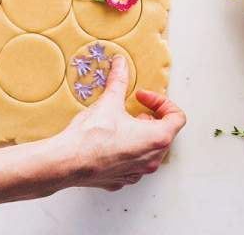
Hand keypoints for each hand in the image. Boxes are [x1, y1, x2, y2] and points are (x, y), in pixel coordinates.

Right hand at [51, 56, 185, 190]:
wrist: (66, 162)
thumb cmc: (91, 136)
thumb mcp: (110, 101)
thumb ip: (119, 80)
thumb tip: (121, 64)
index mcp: (157, 138)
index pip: (177, 118)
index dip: (162, 103)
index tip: (143, 98)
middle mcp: (152, 159)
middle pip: (165, 134)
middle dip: (152, 118)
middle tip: (135, 110)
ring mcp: (137, 173)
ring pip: (151, 151)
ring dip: (142, 135)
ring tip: (124, 125)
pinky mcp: (122, 180)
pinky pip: (134, 164)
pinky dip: (129, 151)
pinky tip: (112, 142)